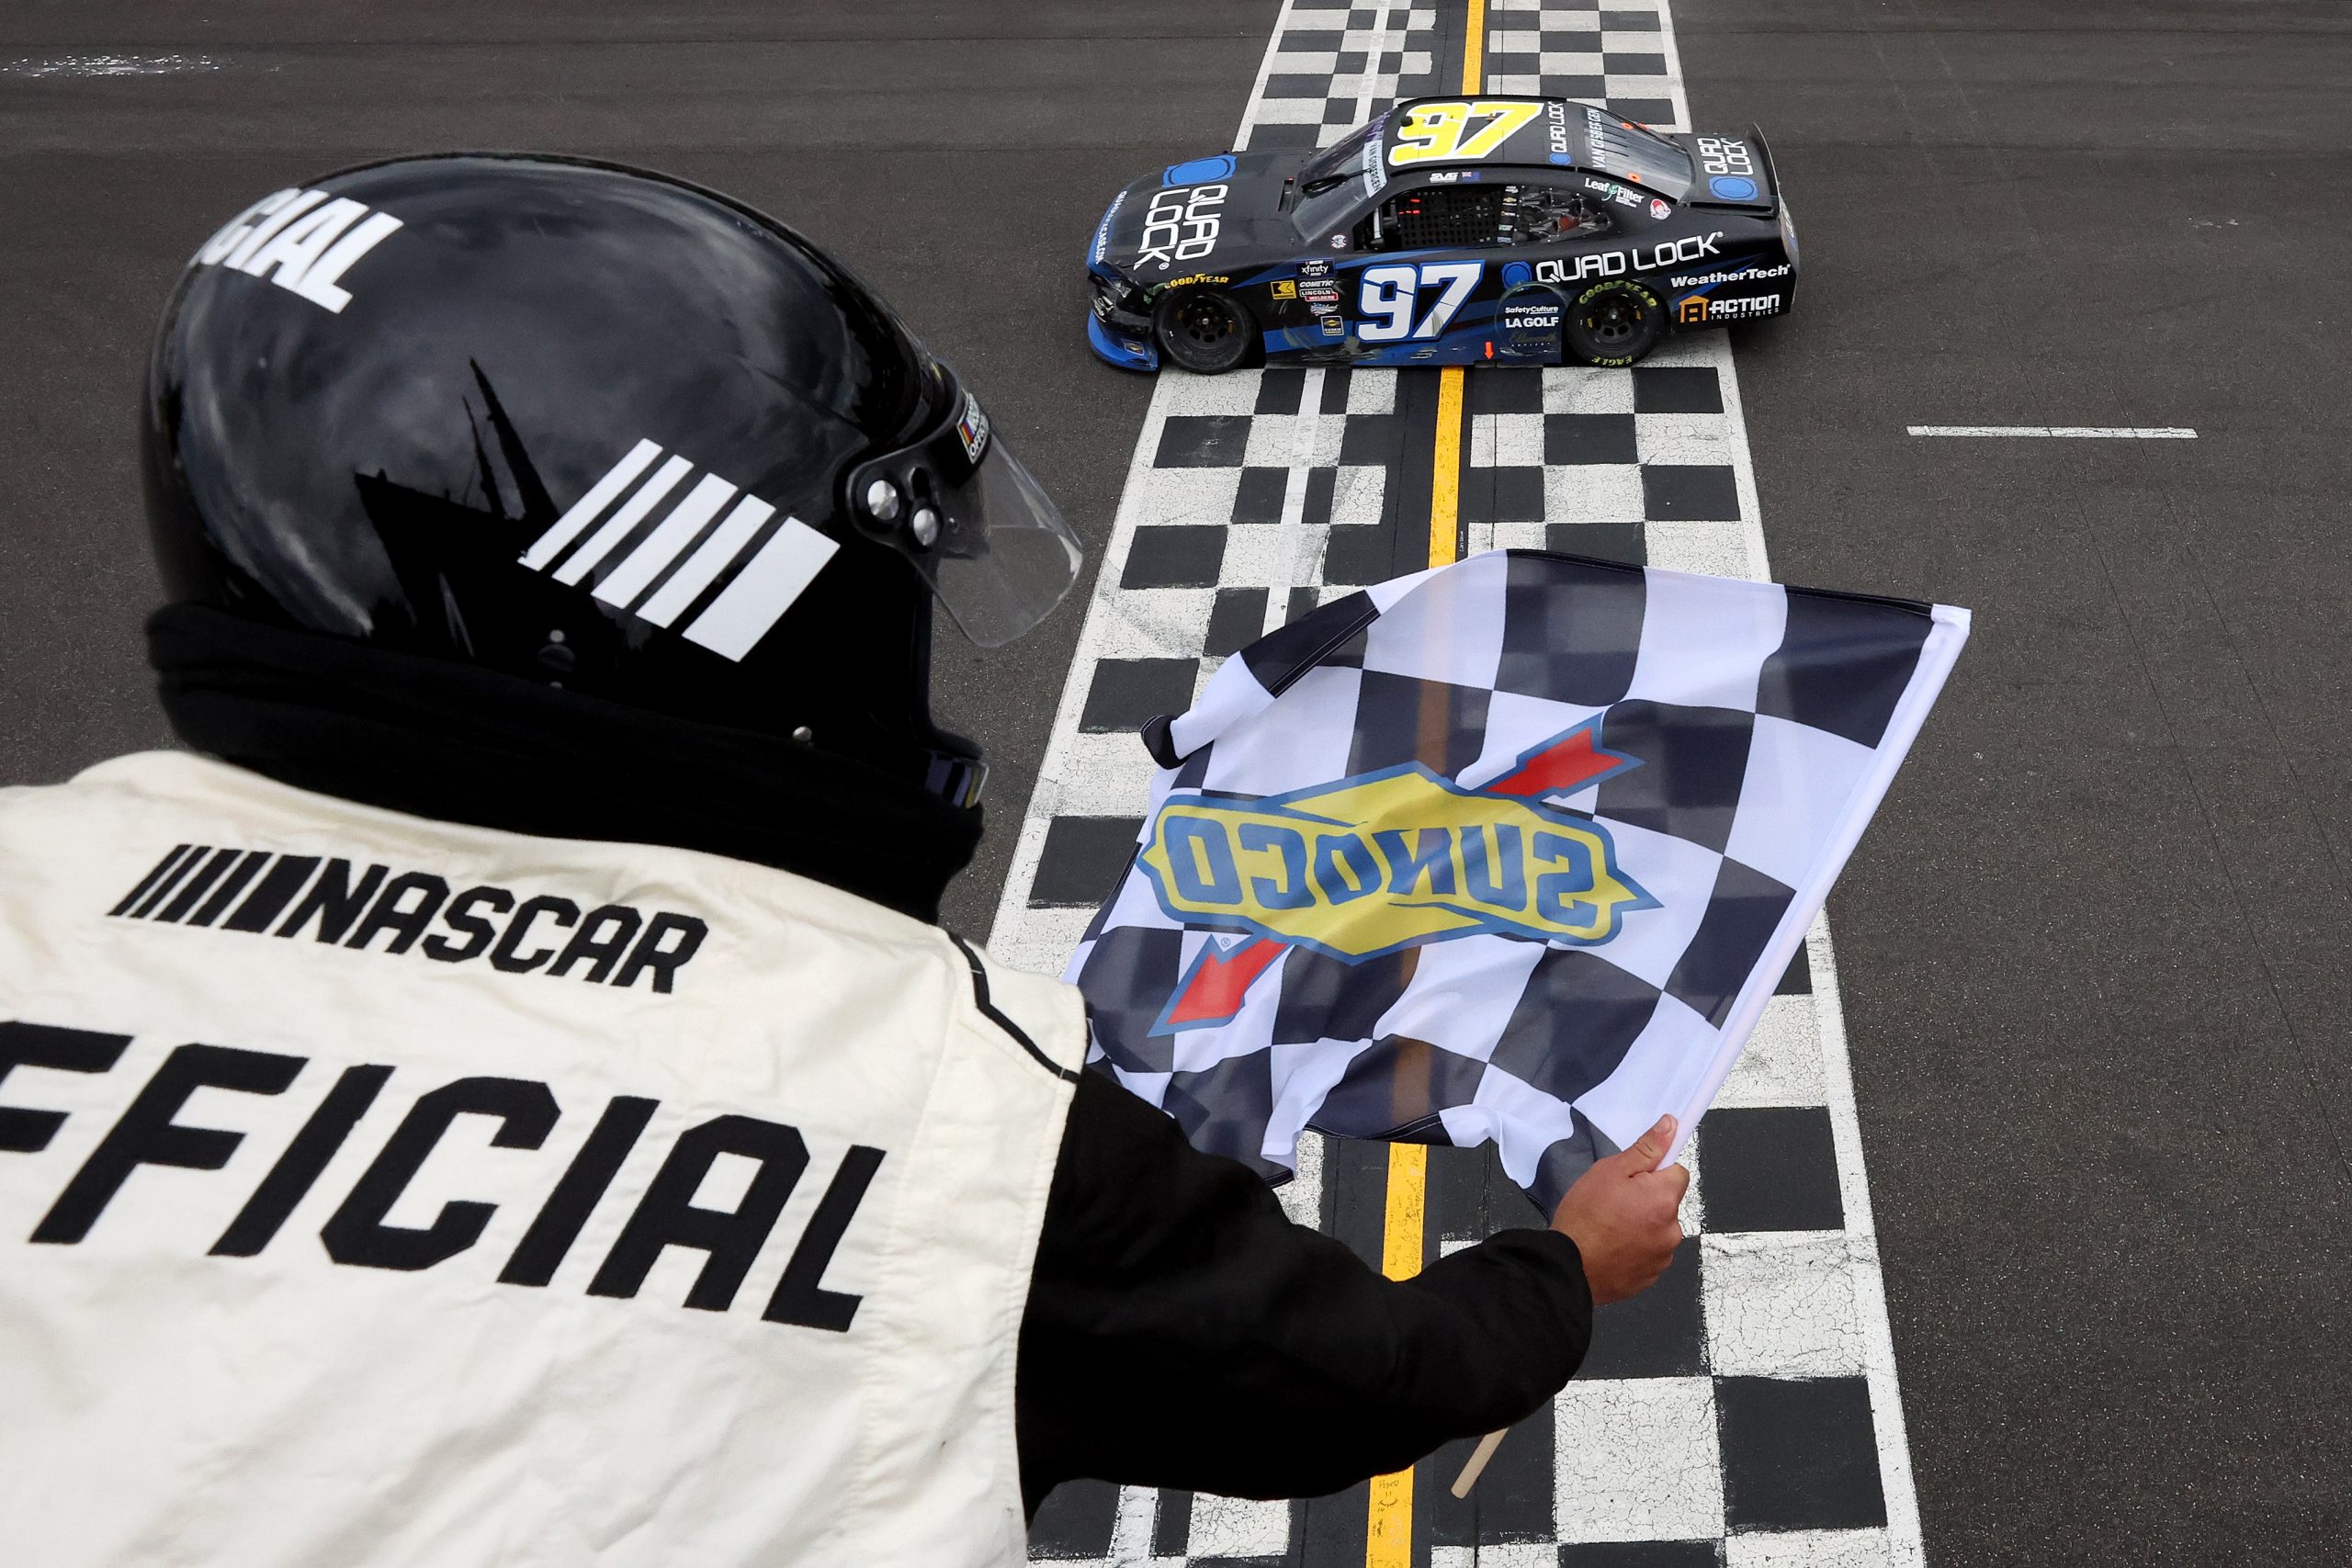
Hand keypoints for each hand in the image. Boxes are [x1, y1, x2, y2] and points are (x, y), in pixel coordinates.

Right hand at [1548, 1114, 1689, 1305]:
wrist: (1569, 1266)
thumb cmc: (1585, 1217)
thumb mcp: (1610, 1171)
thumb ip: (1646, 1149)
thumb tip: (1671, 1126)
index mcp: (1664, 1198)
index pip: (1677, 1173)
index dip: (1655, 1171)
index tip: (1635, 1177)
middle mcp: (1672, 1229)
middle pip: (1667, 1203)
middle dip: (1647, 1200)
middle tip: (1615, 1202)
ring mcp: (1663, 1256)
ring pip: (1658, 1229)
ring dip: (1642, 1226)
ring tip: (1610, 1228)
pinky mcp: (1651, 1275)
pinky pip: (1649, 1253)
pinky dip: (1635, 1249)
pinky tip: (1612, 1246)